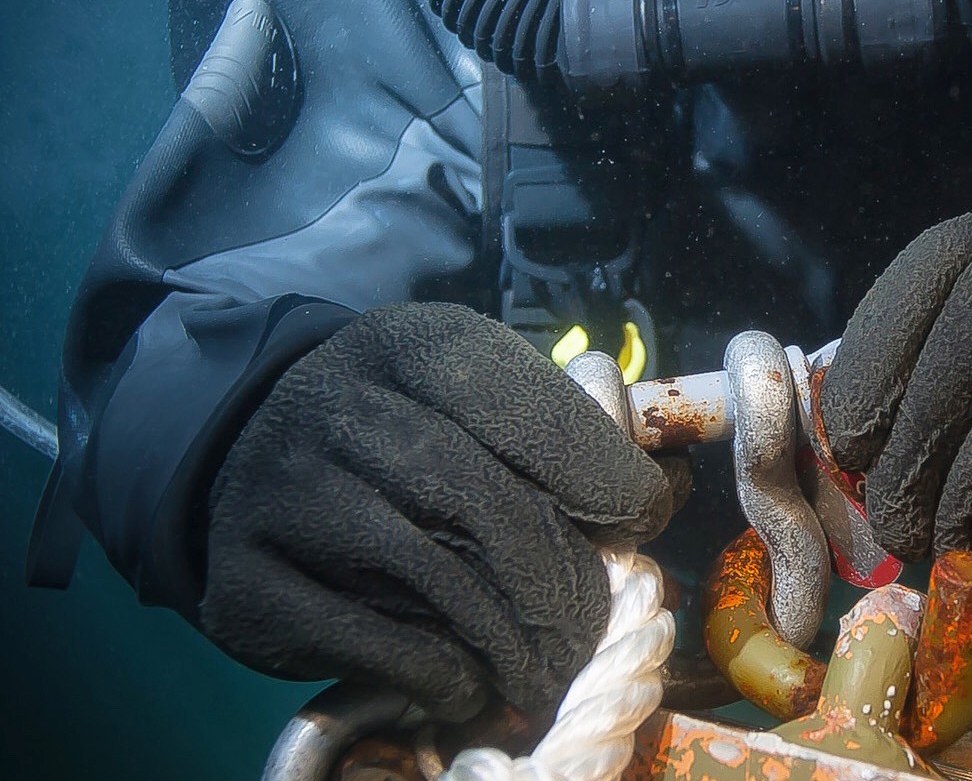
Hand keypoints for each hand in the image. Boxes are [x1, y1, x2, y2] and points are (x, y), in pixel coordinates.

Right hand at [200, 302, 682, 719]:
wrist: (245, 452)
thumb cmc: (402, 427)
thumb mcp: (475, 396)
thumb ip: (562, 433)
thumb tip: (667, 489)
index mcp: (415, 346)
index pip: (529, 408)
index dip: (603, 472)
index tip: (643, 518)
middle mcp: (341, 408)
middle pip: (486, 503)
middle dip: (562, 579)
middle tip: (598, 630)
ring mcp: (284, 492)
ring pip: (434, 576)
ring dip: (513, 639)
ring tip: (554, 670)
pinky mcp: (246, 582)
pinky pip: (370, 640)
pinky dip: (440, 673)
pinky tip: (472, 683)